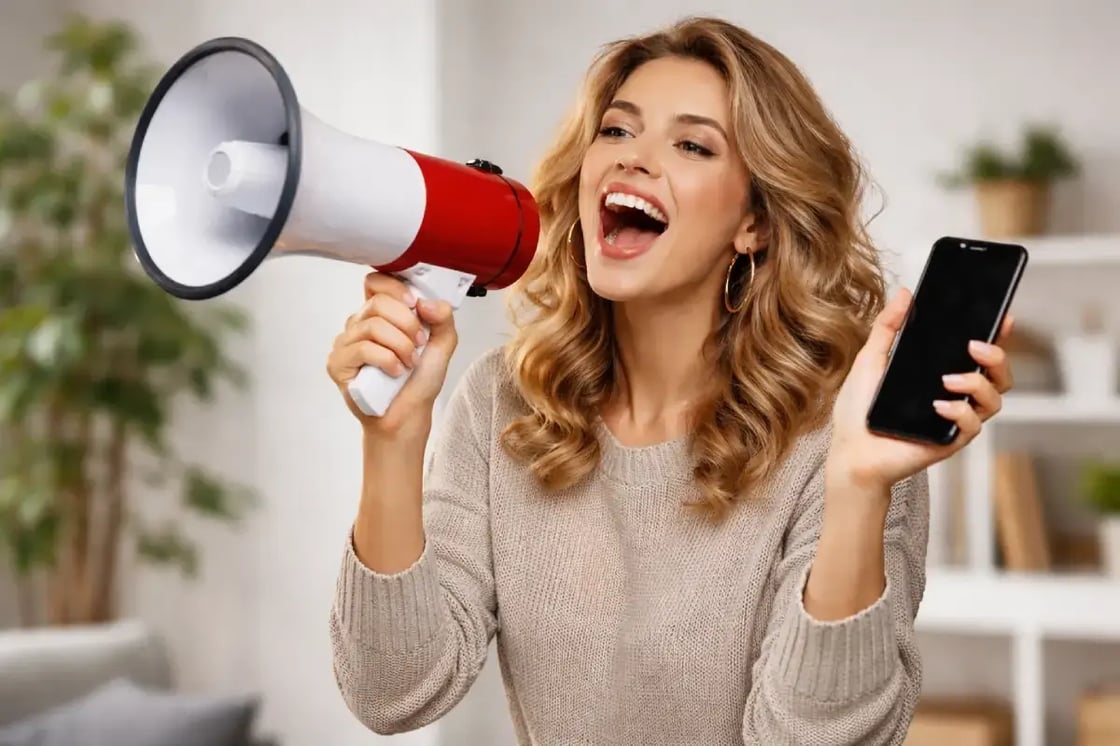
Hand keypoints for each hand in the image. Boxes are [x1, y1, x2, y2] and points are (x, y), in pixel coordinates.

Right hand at [326, 271, 457, 435]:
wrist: (408, 415)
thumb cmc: (419, 381)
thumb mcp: (442, 344)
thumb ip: (443, 318)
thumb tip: (426, 302)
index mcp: (380, 314)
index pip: (375, 282)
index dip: (395, 288)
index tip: (414, 304)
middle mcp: (359, 324)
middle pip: (378, 303)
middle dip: (407, 323)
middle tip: (419, 345)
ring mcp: (346, 343)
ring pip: (372, 325)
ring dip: (400, 345)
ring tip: (409, 362)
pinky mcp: (338, 363)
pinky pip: (362, 348)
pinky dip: (386, 359)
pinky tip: (395, 371)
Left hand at [827, 287, 1015, 491]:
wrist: (849, 450)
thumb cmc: (860, 410)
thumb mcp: (871, 359)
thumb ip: (888, 327)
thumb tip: (905, 294)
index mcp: (941, 374)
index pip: (979, 354)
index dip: (998, 335)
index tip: (1003, 317)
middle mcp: (955, 396)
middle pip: (999, 375)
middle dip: (997, 357)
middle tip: (975, 346)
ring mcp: (954, 420)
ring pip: (994, 399)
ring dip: (977, 384)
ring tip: (948, 379)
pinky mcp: (949, 441)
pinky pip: (973, 426)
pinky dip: (960, 412)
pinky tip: (939, 405)